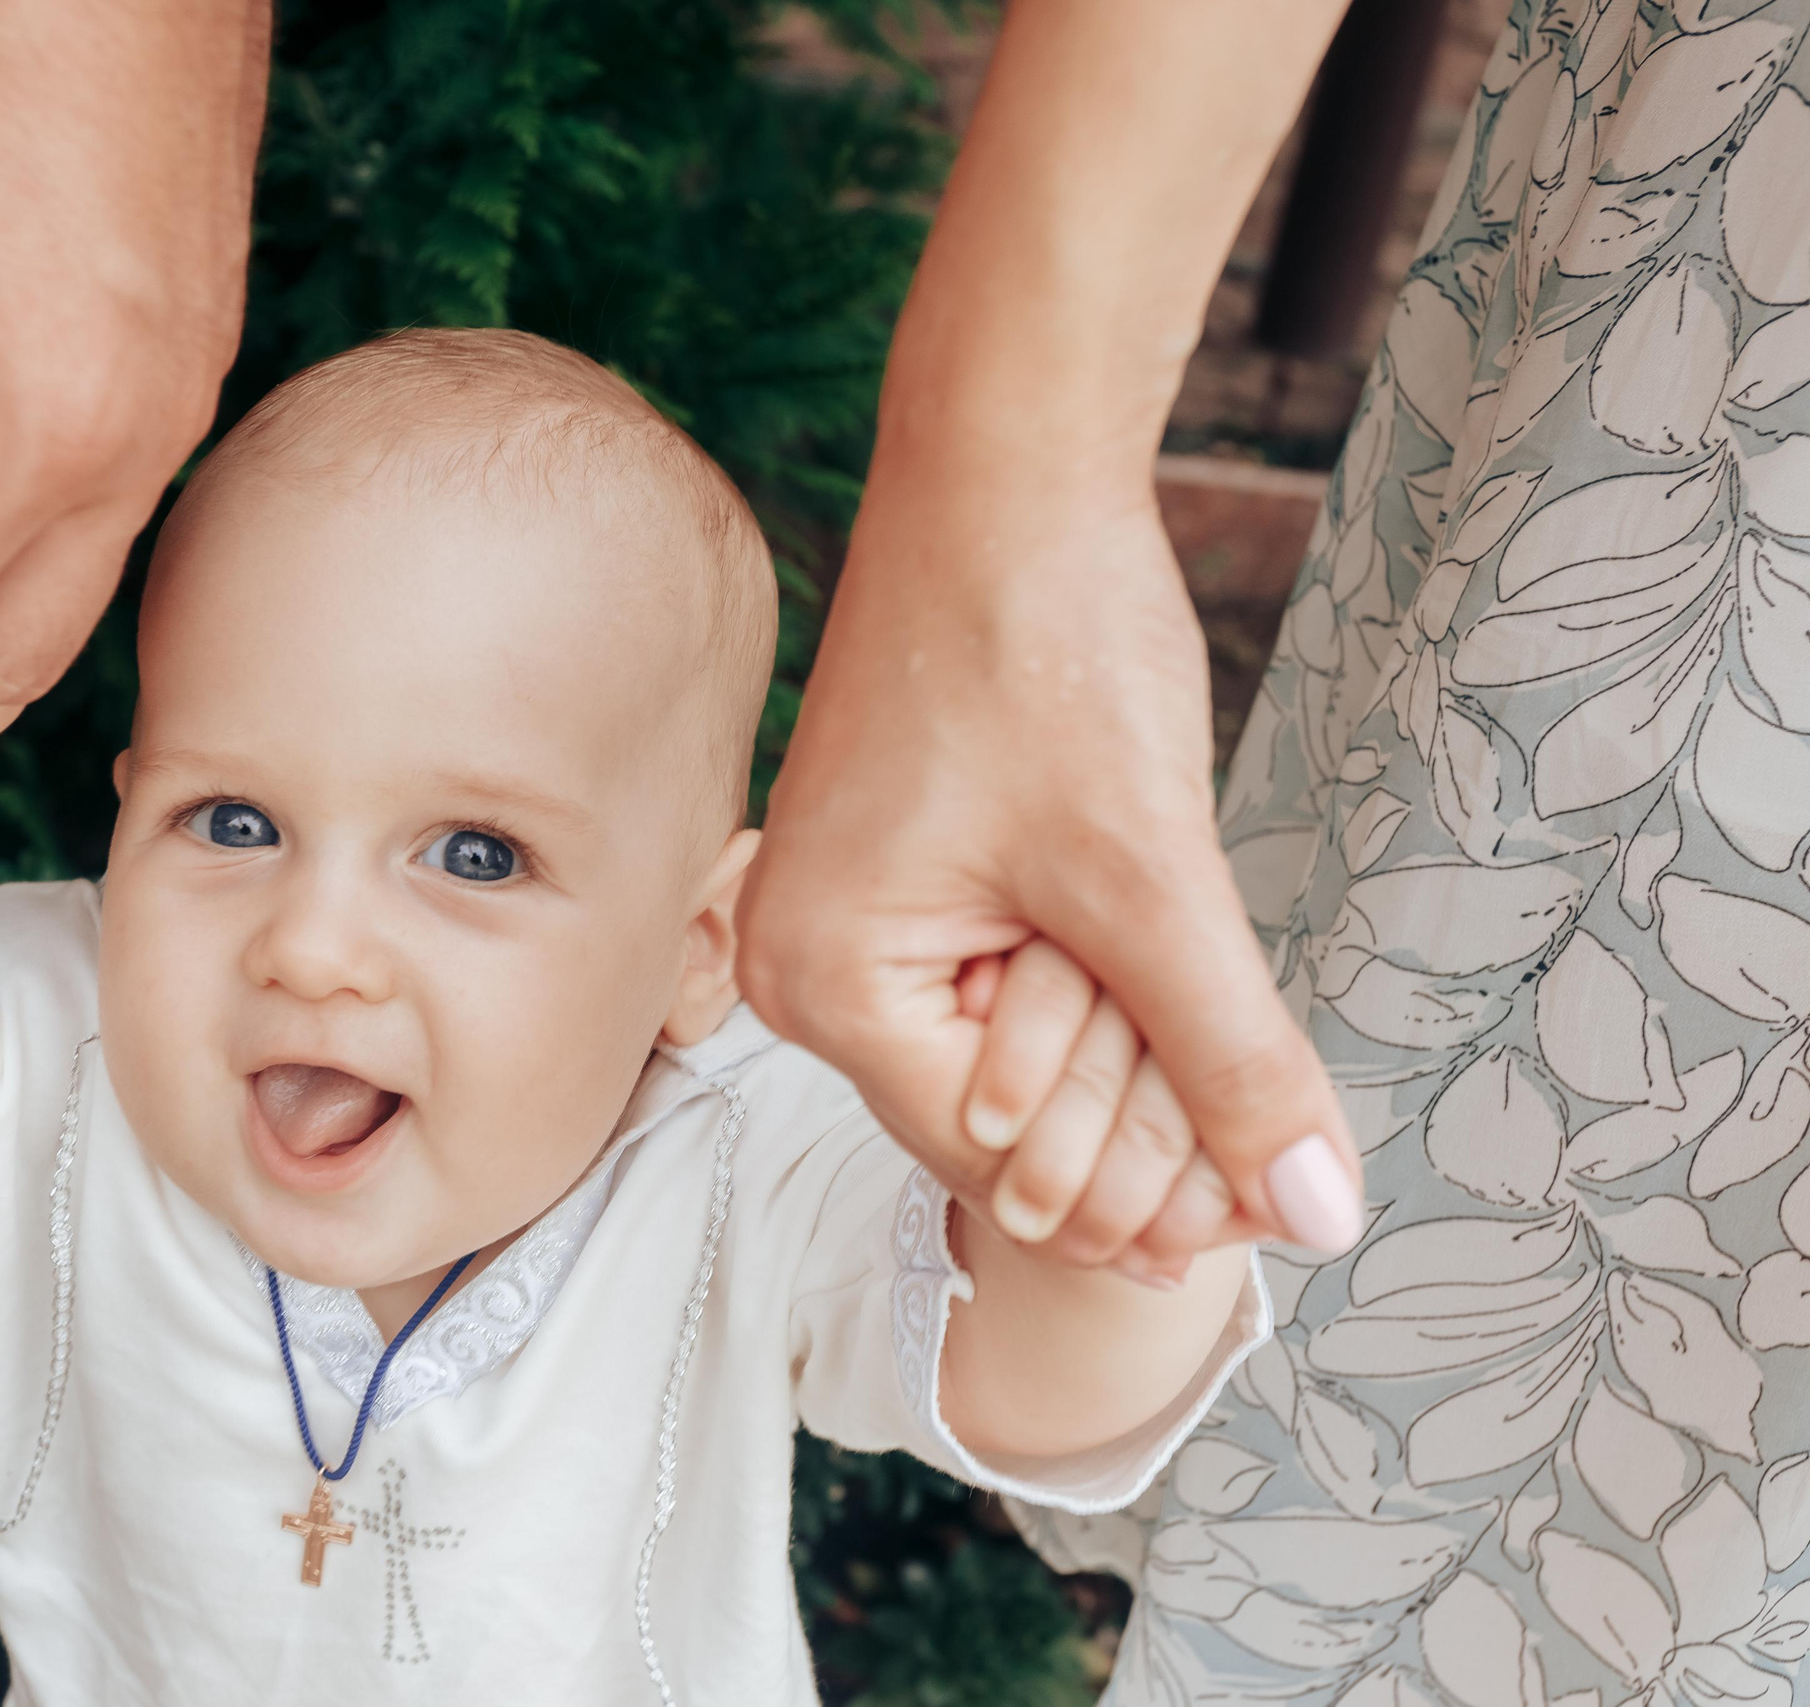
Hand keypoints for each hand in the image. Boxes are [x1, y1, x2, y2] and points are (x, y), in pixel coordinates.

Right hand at [739, 474, 1363, 1259]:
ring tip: (1200, 976)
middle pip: (1004, 1123)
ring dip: (1122, 1044)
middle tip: (1246, 1080)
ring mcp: (843, 918)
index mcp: (826, 984)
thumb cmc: (1046, 642)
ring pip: (1015, 1056)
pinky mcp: (893, 875)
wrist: (1007, 472)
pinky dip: (1092, 983)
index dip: (1145, 1188)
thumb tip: (1319, 1221)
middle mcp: (802, 968)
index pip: (1000, 1163)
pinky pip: (999, 982)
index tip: (1273, 1190)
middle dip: (1136, 1112)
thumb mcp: (1154, 877)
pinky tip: (1162, 947)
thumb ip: (1232, 1060)